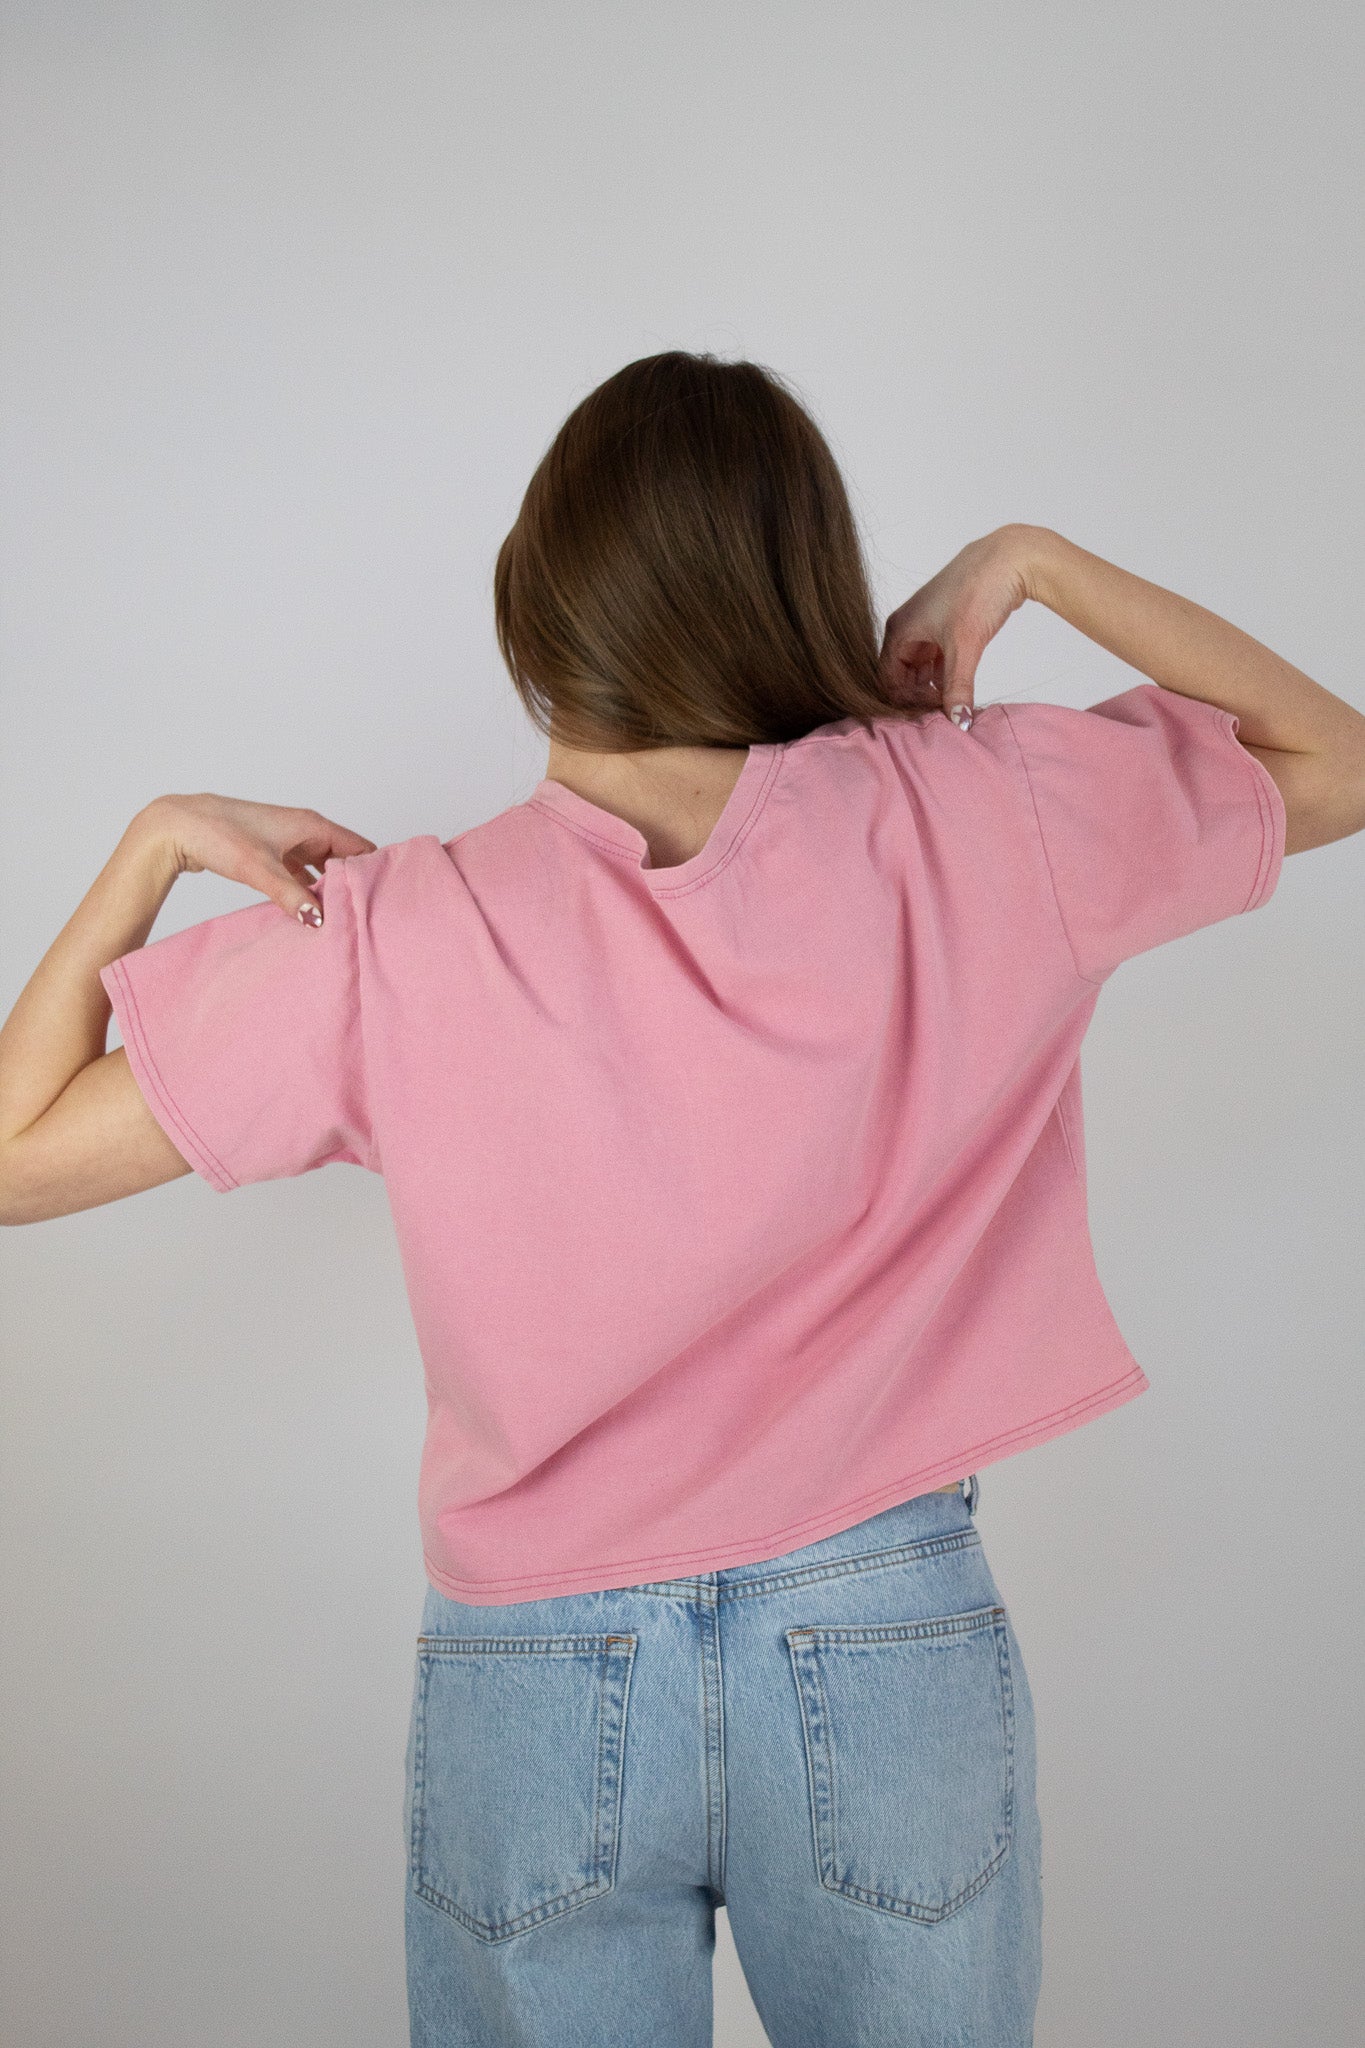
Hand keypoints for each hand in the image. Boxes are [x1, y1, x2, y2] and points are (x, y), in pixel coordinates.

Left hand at [138, 794, 377, 926]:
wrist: (178, 826)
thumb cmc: (219, 835)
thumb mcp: (260, 869)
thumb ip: (292, 896)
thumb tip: (320, 919)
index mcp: (312, 825)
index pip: (359, 848)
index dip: (373, 870)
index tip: (383, 897)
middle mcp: (305, 830)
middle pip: (344, 859)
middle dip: (354, 883)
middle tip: (365, 913)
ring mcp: (289, 841)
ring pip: (323, 867)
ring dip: (330, 888)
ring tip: (342, 915)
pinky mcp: (273, 853)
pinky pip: (303, 872)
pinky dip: (309, 889)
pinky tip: (310, 910)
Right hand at [878, 525, 1044, 731]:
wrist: (1009, 559)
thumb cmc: (978, 592)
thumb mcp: (965, 646)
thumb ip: (958, 688)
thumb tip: (957, 723)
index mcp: (900, 630)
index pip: (888, 680)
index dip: (905, 703)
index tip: (929, 718)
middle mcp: (909, 629)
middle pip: (903, 677)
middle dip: (920, 698)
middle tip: (943, 716)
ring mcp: (928, 627)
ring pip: (923, 670)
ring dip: (935, 689)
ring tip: (955, 705)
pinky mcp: (948, 627)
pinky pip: (939, 661)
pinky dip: (947, 677)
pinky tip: (962, 691)